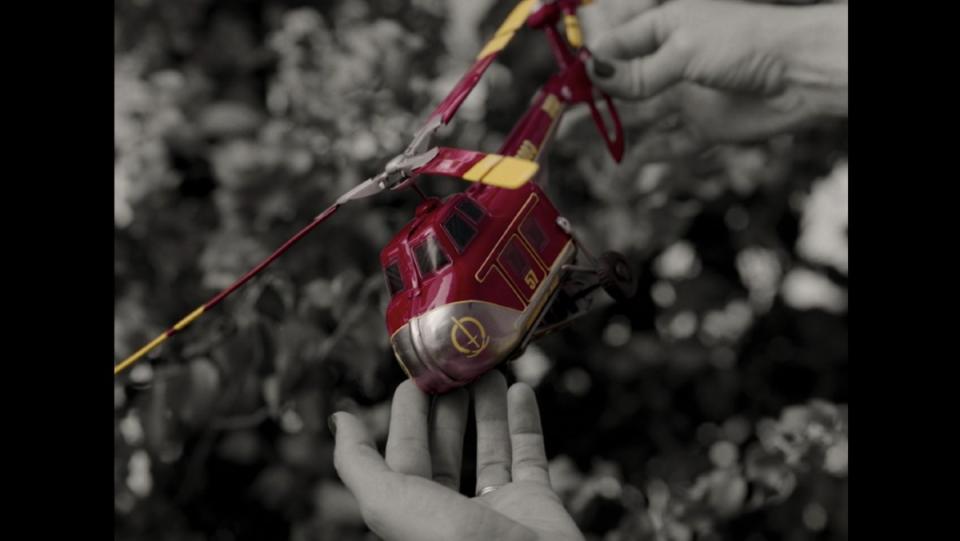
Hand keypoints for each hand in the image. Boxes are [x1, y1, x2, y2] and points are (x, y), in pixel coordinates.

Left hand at [330, 372, 583, 540]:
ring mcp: (498, 510)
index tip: (417, 375)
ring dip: (487, 408)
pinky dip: (525, 423)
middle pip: (446, 450)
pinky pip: (530, 457)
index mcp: (414, 515)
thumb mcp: (389, 502)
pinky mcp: (538, 505)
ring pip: (490, 449)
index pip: (406, 455)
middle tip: (454, 366)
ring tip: (488, 370)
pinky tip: (521, 390)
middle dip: (447, 407)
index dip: (407, 415)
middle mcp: (454, 514)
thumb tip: (339, 420)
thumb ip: (359, 463)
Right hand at [583, 0, 846, 160]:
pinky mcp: (704, 125)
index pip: (616, 46)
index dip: (588, 65)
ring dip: (608, 126)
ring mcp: (687, 95)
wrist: (802, 75)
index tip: (562, 84)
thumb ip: (640, 72)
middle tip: (557, 117)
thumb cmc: (749, 43)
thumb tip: (596, 76)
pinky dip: (648, 153)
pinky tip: (624, 163)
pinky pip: (668, 142)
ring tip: (573, 139)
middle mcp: (673, 62)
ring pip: (639, 115)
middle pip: (622, 83)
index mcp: (666, 28)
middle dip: (590, 99)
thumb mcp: (684, 50)